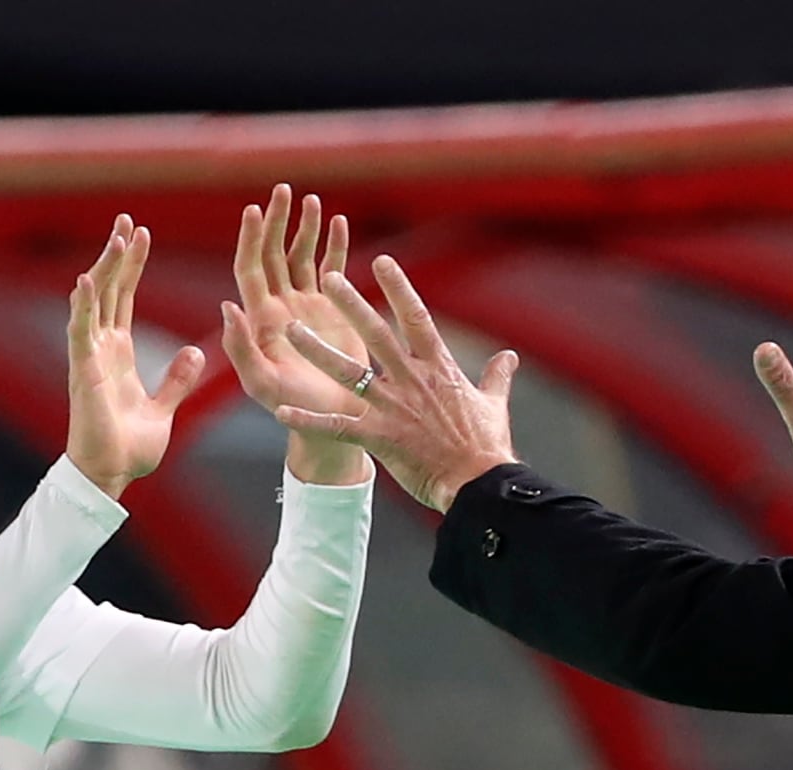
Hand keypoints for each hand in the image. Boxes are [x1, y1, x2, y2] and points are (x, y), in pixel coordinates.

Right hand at [65, 215, 206, 498]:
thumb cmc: (130, 448)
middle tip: (127, 219)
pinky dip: (82, 307)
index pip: (123, 298)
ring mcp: (89, 358)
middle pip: (108, 290)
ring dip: (104, 269)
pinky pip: (80, 333)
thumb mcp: (164, 408)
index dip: (131, 266)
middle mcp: (101, 348)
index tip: (140, 235)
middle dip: (117, 254)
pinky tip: (84, 280)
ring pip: (94, 302)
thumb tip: (196, 354)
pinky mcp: (84, 373)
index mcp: (118, 353)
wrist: (110, 476)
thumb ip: (177, 380)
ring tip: (116, 237)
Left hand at [222, 185, 369, 486]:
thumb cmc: (293, 411)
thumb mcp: (262, 385)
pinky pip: (332, 269)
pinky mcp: (333, 311)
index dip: (250, 239)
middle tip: (283, 190)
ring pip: (302, 256)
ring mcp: (307, 307)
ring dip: (305, 228)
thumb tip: (227, 306)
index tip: (254, 210)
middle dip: (277, 221)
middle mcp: (280, 307)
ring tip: (312, 201)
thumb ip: (242, 350)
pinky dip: (334, 245)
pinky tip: (337, 221)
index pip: (250, 269)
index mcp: (260, 320)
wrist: (331, 424)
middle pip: (274, 254)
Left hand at [274, 255, 520, 511]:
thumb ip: (497, 377)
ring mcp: (394, 408)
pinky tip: (283, 412)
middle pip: (376, 334)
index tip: (381, 261)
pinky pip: (338, 427)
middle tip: (328, 277)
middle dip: (351, 305)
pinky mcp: (380, 438)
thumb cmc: (487, 447)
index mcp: (439, 368)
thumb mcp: (494, 405)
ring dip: (317, 351)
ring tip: (291, 330)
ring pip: (349, 372)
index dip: (398, 288)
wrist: (479, 484)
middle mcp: (412, 381)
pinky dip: (310, 421)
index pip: (416, 318)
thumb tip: (509, 357)